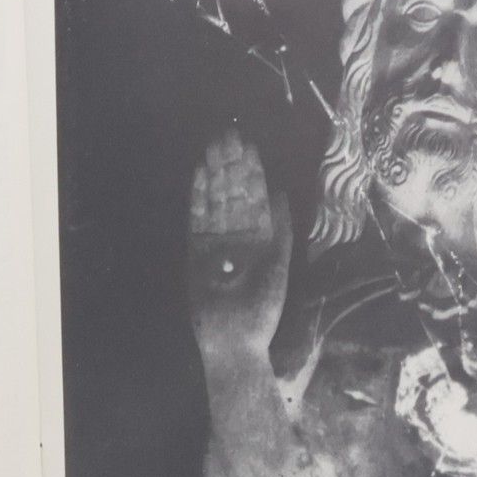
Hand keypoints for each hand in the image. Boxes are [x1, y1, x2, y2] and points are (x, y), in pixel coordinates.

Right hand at [188, 128, 291, 356]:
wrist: (233, 341)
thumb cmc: (261, 310)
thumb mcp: (279, 267)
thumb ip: (280, 231)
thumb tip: (280, 194)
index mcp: (259, 239)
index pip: (254, 198)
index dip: (251, 172)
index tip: (249, 147)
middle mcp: (236, 236)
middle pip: (232, 194)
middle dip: (230, 165)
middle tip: (228, 135)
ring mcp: (214, 243)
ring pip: (214, 201)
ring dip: (213, 174)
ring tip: (213, 146)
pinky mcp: (196, 252)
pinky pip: (196, 219)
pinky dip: (197, 197)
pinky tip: (198, 175)